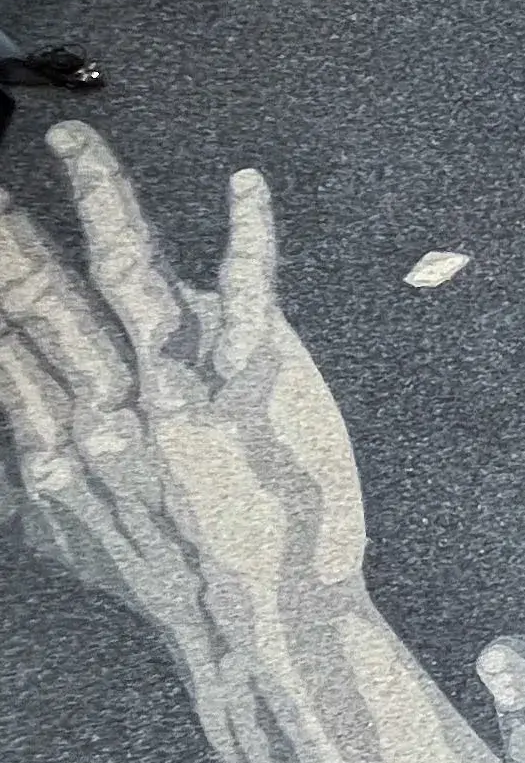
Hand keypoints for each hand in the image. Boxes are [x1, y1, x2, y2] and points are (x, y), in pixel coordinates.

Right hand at [0, 124, 364, 680]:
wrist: (260, 621)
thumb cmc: (179, 587)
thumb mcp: (79, 542)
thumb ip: (44, 483)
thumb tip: (30, 454)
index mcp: (58, 437)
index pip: (1, 337)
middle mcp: (106, 403)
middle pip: (37, 293)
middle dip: (4, 230)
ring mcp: (181, 386)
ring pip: (127, 270)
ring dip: (98, 198)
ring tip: (74, 141)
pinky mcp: (255, 379)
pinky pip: (249, 288)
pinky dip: (247, 233)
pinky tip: (246, 186)